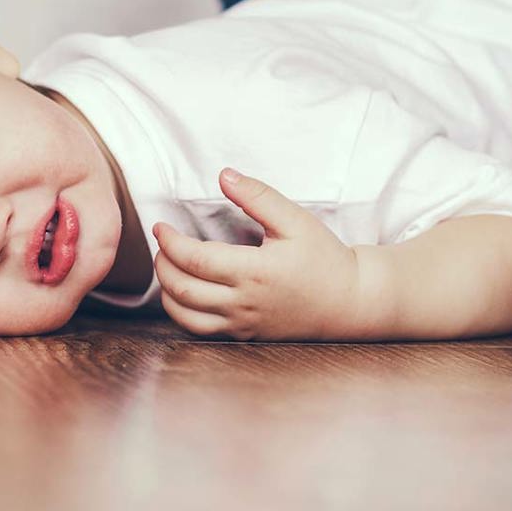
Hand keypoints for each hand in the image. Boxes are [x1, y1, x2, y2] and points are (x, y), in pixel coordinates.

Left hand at [152, 168, 362, 340]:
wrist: (349, 301)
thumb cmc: (324, 258)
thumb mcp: (295, 220)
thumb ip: (258, 196)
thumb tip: (224, 175)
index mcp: (254, 271)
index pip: (194, 259)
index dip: (170, 242)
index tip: (161, 226)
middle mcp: (244, 302)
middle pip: (182, 288)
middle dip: (163, 264)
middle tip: (163, 244)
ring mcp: (243, 323)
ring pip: (185, 315)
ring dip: (167, 291)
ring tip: (168, 267)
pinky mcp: (245, 336)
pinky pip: (200, 331)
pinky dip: (181, 313)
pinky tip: (183, 294)